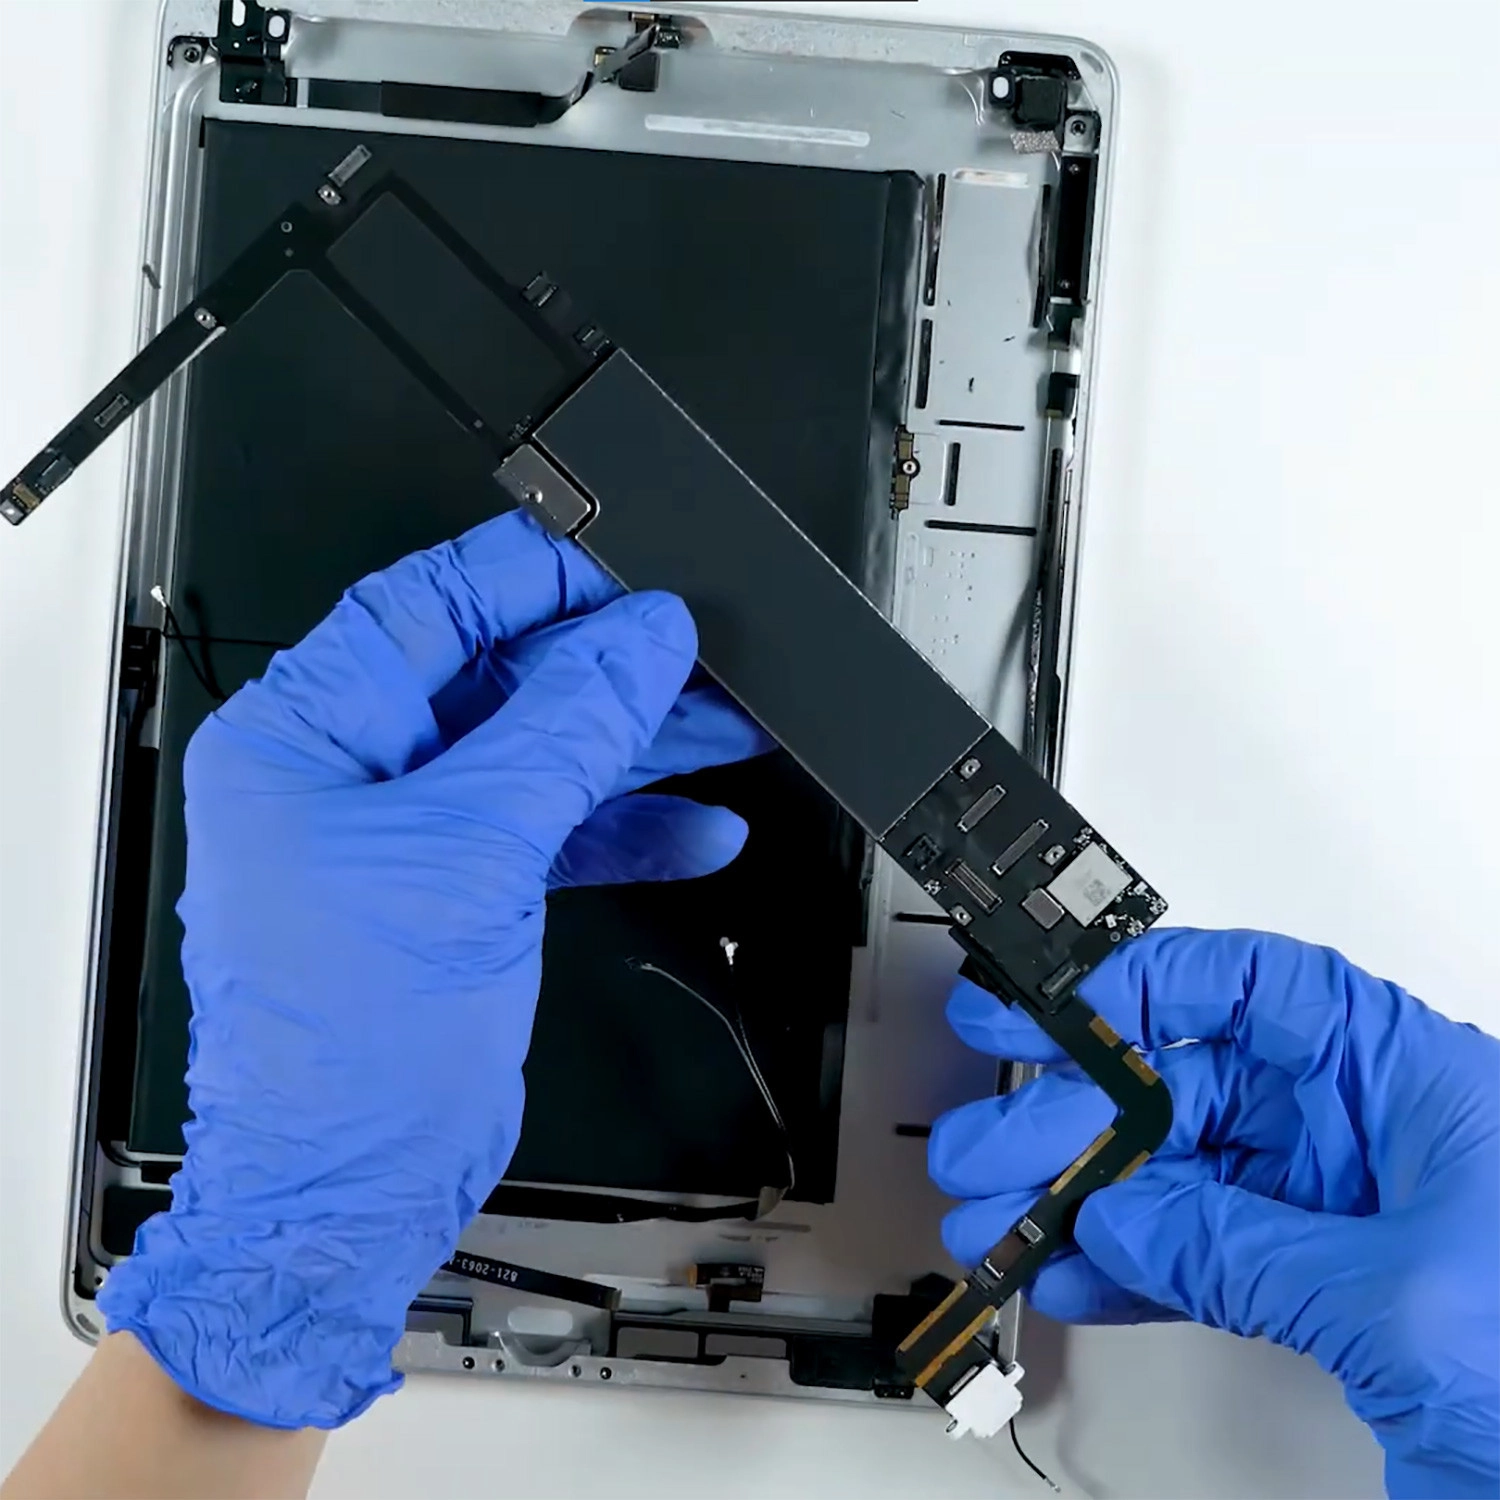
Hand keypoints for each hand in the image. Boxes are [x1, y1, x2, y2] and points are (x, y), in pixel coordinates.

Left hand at [99, 510, 767, 1429]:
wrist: (353, 1196)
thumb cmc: (349, 1048)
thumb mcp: (472, 854)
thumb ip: (565, 729)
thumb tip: (638, 638)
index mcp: (305, 738)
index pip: (423, 607)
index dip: (528, 577)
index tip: (621, 569)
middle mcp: (350, 777)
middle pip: (498, 678)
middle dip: (608, 669)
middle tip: (698, 652)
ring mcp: (410, 838)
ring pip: (540, 753)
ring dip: (638, 745)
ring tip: (729, 727)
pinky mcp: (461, 893)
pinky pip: (555, 829)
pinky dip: (627, 828)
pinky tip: (697, 831)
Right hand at [929, 928, 1499, 1498]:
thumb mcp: (1404, 1303)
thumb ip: (1244, 1250)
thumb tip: (1122, 1215)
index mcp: (1416, 1081)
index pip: (1259, 988)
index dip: (1147, 985)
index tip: (1058, 1006)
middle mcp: (1372, 1129)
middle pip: (1194, 1084)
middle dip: (1082, 1113)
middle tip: (999, 1140)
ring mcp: (1342, 1211)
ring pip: (1180, 1178)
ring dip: (1084, 1199)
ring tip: (1008, 1220)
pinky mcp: (1322, 1286)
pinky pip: (1200, 1256)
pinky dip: (1128, 1268)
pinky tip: (1073, 1272)